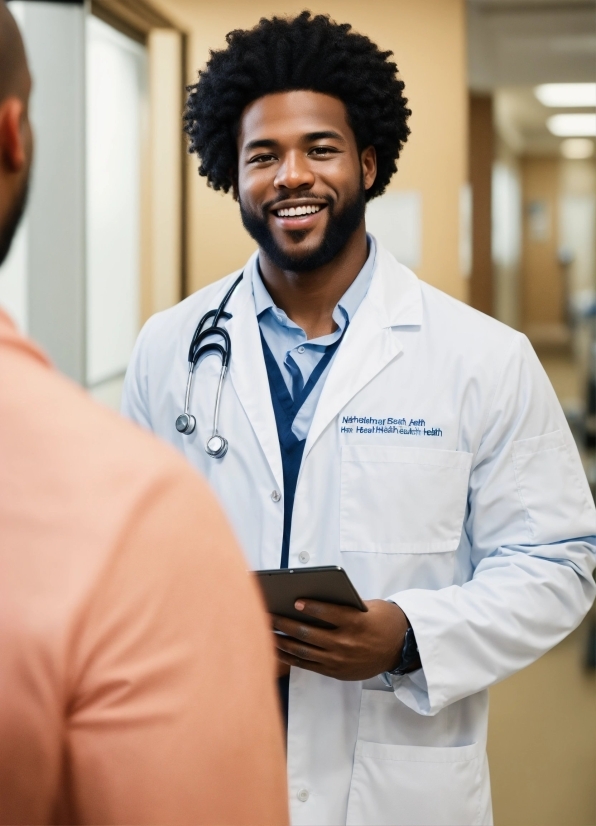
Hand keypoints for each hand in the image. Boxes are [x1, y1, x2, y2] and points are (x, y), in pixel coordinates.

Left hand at [272, 599, 408, 680]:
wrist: (399, 648)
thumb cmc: (381, 620)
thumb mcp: (368, 607)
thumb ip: (343, 605)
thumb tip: (310, 601)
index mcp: (356, 623)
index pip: (329, 613)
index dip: (311, 606)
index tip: (294, 600)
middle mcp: (346, 643)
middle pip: (309, 633)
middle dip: (285, 624)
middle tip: (268, 615)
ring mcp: (339, 660)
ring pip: (304, 650)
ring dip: (282, 641)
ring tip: (267, 632)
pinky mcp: (336, 671)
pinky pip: (308, 664)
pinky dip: (291, 657)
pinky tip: (279, 648)